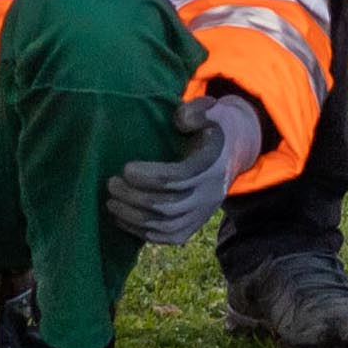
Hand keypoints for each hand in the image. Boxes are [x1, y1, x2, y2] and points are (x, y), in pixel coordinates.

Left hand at [102, 87, 267, 242]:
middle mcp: (209, 193)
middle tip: (111, 184)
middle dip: (135, 198)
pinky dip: (144, 234)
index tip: (126, 168)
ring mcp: (203, 212)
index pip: (178, 178)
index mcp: (211, 165)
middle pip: (168, 206)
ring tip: (111, 202)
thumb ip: (196, 111)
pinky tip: (123, 220)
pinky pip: (170, 237)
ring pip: (167, 226)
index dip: (149, 176)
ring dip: (134, 218)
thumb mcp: (211, 110)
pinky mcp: (196, 224)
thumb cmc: (213, 126)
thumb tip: (180, 120)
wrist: (236, 151)